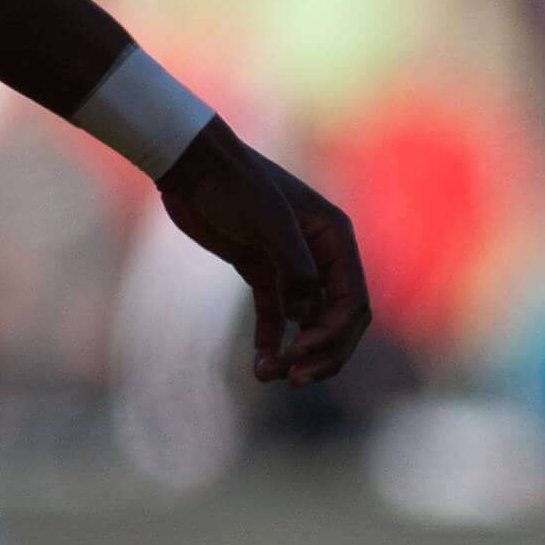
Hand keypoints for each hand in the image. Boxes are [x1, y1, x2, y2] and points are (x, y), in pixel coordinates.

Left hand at [158, 124, 371, 385]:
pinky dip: (271, 343)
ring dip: (295, 353)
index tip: (298, 353)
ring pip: (308, 323)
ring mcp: (291, 265)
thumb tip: (305, 314)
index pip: (353, 303)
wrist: (191, 165)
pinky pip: (276, 317)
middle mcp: (321, 254)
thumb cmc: (234, 185)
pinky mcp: (261, 271)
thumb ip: (295, 265)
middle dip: (321, 353)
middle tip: (293, 379)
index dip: (333, 336)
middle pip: (339, 320)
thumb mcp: (269, 220)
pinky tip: (259, 365)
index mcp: (335, 239)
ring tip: (267, 374)